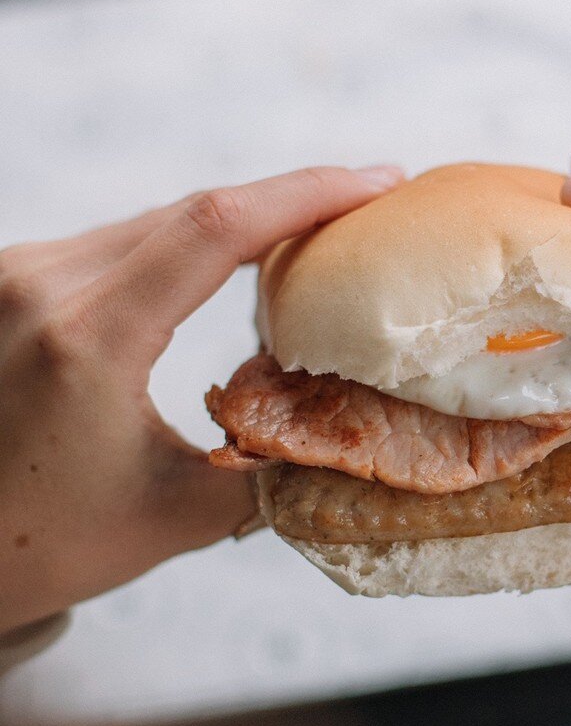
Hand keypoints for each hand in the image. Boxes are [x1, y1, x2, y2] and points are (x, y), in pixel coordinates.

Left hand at [0, 165, 402, 635]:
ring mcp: (13, 275)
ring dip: (236, 225)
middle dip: (288, 202)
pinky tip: (230, 258)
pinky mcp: (7, 279)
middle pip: (190, 214)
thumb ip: (276, 466)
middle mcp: (38, 284)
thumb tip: (358, 431)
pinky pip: (117, 244)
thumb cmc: (49, 543)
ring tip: (315, 233)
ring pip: (153, 224)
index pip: (214, 229)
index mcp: (86, 339)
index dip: (305, 195)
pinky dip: (182, 246)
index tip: (378, 183)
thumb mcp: (182, 514)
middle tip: (368, 202)